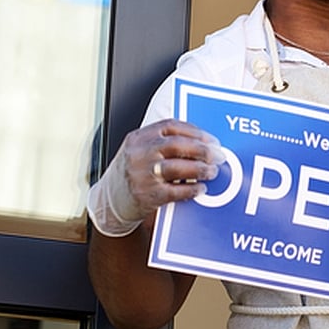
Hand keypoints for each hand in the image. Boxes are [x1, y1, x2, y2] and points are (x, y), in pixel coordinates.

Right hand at [87, 119, 222, 236]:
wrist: (109, 202)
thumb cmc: (132, 173)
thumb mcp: (140, 150)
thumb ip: (163, 143)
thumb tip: (203, 143)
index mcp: (138, 137)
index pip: (171, 126)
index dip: (196, 132)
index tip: (212, 140)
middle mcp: (138, 153)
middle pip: (177, 145)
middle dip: (203, 150)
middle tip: (219, 156)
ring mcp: (141, 174)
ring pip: (177, 167)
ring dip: (200, 169)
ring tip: (212, 172)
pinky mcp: (146, 195)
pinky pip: (175, 191)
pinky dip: (191, 189)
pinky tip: (200, 189)